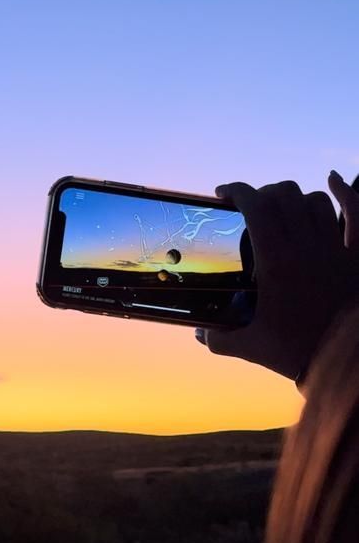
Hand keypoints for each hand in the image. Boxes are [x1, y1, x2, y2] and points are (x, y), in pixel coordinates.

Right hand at [197, 173, 358, 385]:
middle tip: (252, 206)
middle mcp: (305, 247)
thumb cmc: (296, 352)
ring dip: (296, 197)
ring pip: (315, 200)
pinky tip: (335, 180)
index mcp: (276, 261)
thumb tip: (200, 335)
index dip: (237, 190)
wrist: (343, 362)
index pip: (255, 206)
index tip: (223, 193)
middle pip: (284, 195)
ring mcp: (334, 248)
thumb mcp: (250, 346)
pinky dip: (345, 192)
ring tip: (284, 207)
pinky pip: (355, 213)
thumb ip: (219, 339)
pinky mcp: (355, 257)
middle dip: (263, 192)